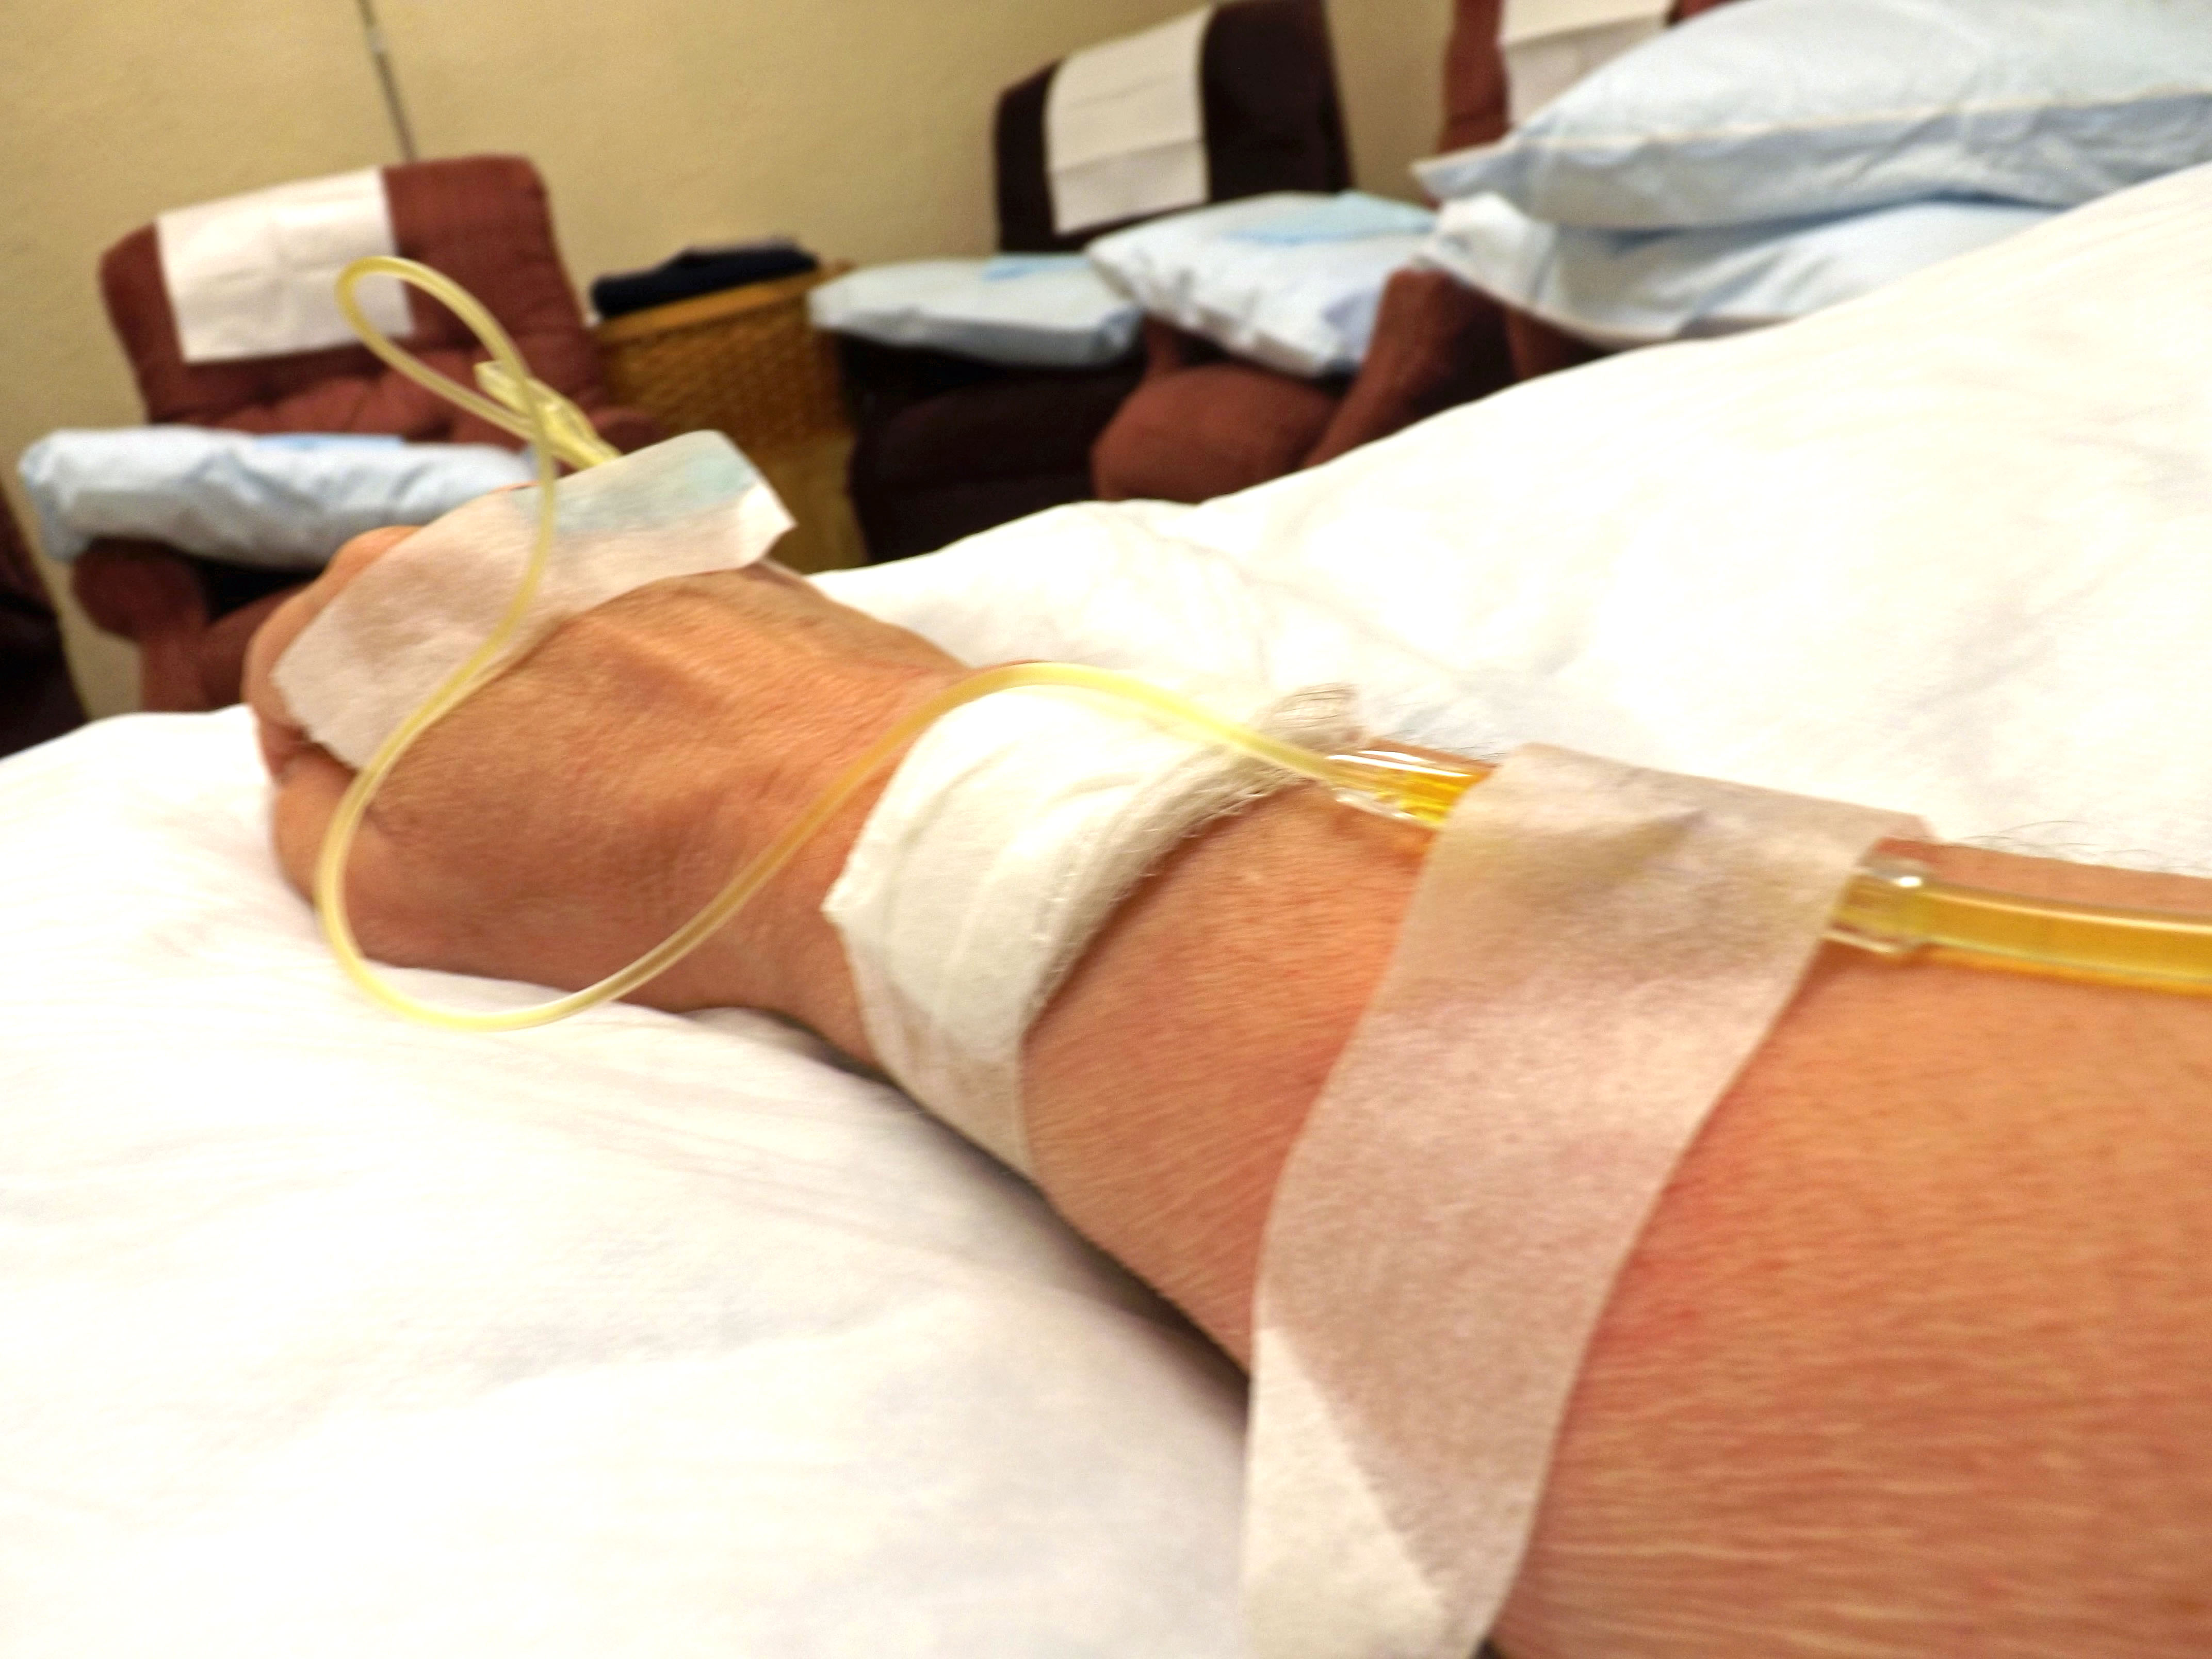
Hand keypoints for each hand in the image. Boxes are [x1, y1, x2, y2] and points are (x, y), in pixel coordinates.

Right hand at [243, 529, 963, 1052]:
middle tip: (519, 817)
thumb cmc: (633, 874)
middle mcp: (495, 529)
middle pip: (414, 639)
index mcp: (386, 598)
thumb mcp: (403, 898)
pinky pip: (639, 614)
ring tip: (621, 785)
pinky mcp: (723, 553)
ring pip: (528, 623)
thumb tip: (321, 778)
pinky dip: (646, 674)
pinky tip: (693, 748)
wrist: (855, 826)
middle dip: (438, 724)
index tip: (400, 826)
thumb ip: (309, 824)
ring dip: (547, 694)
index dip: (329, 768)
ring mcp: (618, 530)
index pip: (293, 674)